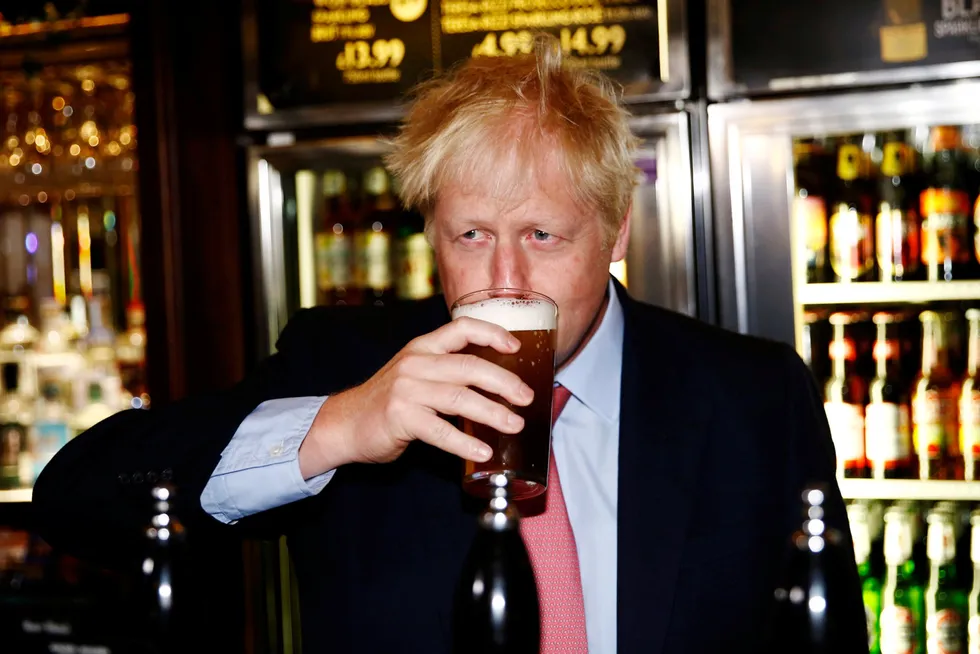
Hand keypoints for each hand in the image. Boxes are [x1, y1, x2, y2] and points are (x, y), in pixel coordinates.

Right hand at [298, 317, 533, 478]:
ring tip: (514, 425)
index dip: (492, 333)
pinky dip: (465, 443)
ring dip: (493, 413)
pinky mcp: (400, 417)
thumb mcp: (415, 374)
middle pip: (470, 366)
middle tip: (527, 397)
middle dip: (505, 382)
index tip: (516, 346)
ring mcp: (406, 390)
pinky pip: (441, 431)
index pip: (462, 328)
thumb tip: (496, 386)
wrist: (345, 424)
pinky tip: (482, 452)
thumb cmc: (388, 402)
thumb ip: (447, 372)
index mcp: (422, 347)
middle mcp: (416, 363)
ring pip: (460, 397)